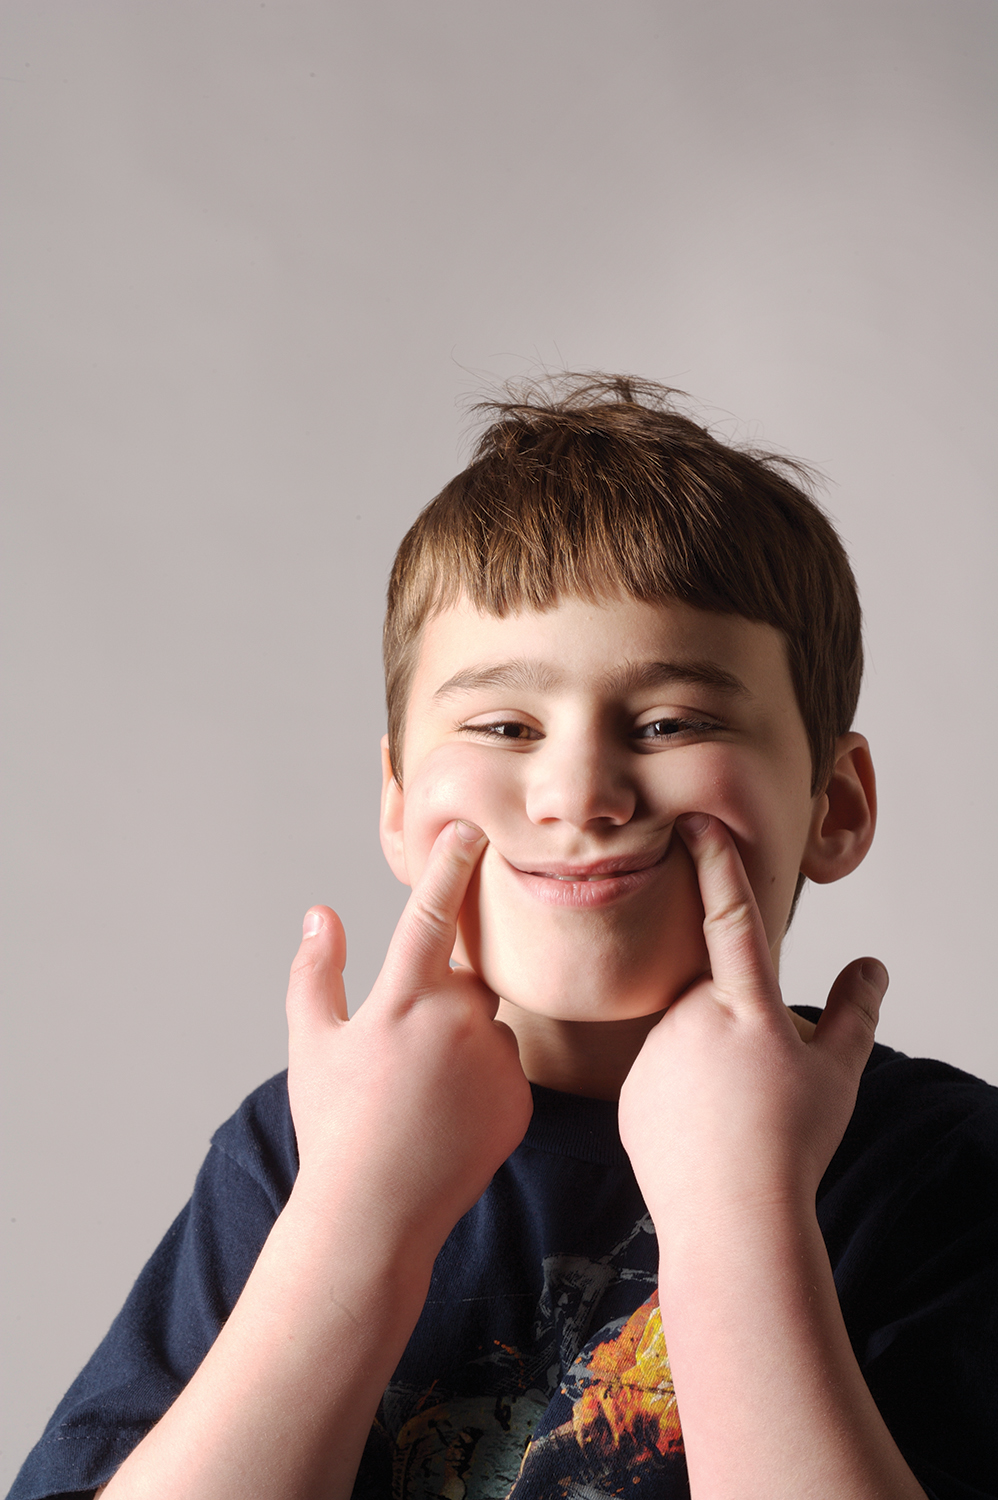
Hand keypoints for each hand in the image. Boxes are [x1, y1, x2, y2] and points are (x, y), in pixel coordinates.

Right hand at [285, 820, 532, 1260]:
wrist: (376, 1214)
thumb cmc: (334, 1126)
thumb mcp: (311, 1043)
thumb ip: (316, 970)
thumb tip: (321, 912)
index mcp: (403, 998)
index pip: (433, 913)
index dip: (452, 865)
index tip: (474, 828)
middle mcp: (458, 1020)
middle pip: (467, 978)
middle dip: (441, 1001)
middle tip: (408, 1057)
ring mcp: (496, 1060)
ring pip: (487, 1025)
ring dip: (464, 1042)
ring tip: (424, 1098)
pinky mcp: (522, 1098)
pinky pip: (506, 1068)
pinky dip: (483, 1082)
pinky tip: (450, 1119)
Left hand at [618, 812, 887, 1236]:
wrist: (730, 1220)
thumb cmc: (791, 1146)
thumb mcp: (838, 1075)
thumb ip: (855, 1012)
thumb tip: (874, 965)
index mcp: (746, 1007)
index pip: (730, 917)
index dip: (715, 864)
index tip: (694, 820)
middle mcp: (690, 1018)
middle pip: (715, 999)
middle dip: (737, 1031)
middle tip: (758, 1090)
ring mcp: (653, 1053)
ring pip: (688, 1039)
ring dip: (710, 1064)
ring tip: (734, 1120)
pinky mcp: (629, 1090)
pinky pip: (662, 1076)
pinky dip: (684, 1096)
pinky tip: (704, 1134)